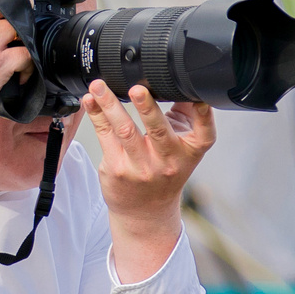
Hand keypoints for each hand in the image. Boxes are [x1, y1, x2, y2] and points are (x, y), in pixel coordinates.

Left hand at [84, 79, 214, 282]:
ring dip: (110, 105)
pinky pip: (104, 136)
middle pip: (158, 131)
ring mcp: (140, 167)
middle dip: (147, 108)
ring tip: (99, 86)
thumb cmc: (166, 171)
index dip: (203, 115)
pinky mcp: (116, 169)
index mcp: (189, 153)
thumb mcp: (183, 148)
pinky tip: (90, 101)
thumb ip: (186, 116)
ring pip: (124, 131)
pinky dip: (96, 115)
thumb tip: (180, 82)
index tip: (198, 98)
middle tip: (137, 89)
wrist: (146, 211)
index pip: (204, 134)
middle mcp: (167, 162)